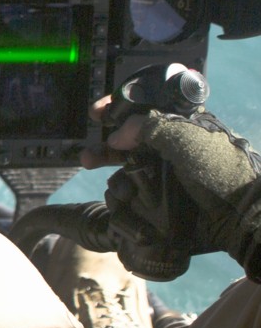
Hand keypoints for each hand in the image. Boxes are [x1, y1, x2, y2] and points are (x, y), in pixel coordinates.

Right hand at [86, 99, 260, 279]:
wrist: (240, 217)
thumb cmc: (219, 171)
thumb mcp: (187, 139)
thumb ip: (150, 127)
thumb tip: (115, 135)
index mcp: (181, 128)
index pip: (145, 112)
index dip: (120, 109)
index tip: (98, 112)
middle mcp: (170, 151)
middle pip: (129, 142)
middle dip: (105, 143)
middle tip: (88, 151)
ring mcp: (164, 178)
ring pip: (125, 168)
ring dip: (107, 166)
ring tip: (89, 165)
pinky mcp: (158, 203)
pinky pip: (130, 196)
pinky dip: (119, 194)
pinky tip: (116, 195)